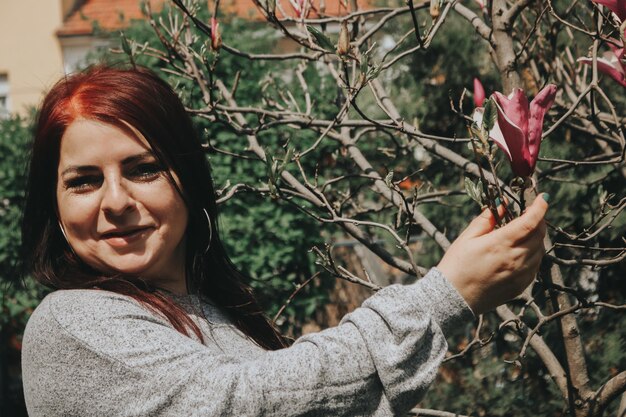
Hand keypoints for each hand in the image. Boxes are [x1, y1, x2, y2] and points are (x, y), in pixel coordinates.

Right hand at [436, 194, 548, 314]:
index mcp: (501, 244)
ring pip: (540, 250)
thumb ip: (487, 219)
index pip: (530, 221)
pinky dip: (533, 254)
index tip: (543, 198)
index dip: (540, 207)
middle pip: (539, 235)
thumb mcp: (467, 237)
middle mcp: (516, 259)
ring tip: (523, 233)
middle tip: (531, 214)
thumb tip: (501, 205)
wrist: (454, 298)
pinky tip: (520, 252)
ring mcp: (521, 274)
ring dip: (536, 238)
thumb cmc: (457, 266)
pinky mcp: (521, 286)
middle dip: (539, 221)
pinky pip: (535, 266)